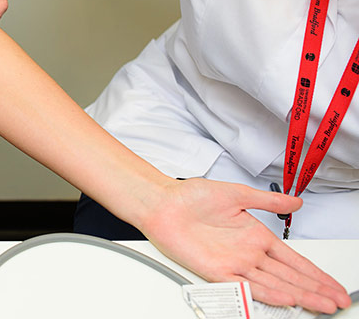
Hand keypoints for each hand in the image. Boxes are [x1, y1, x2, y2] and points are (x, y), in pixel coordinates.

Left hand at [141, 178, 350, 313]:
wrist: (163, 203)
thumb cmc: (192, 196)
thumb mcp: (237, 193)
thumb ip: (268, 201)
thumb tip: (295, 202)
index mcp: (256, 235)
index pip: (293, 259)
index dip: (315, 273)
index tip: (333, 285)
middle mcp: (247, 252)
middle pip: (289, 276)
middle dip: (315, 289)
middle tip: (336, 301)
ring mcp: (233, 263)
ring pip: (273, 284)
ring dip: (298, 295)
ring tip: (320, 304)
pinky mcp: (216, 270)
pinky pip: (244, 285)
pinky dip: (265, 293)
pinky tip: (283, 298)